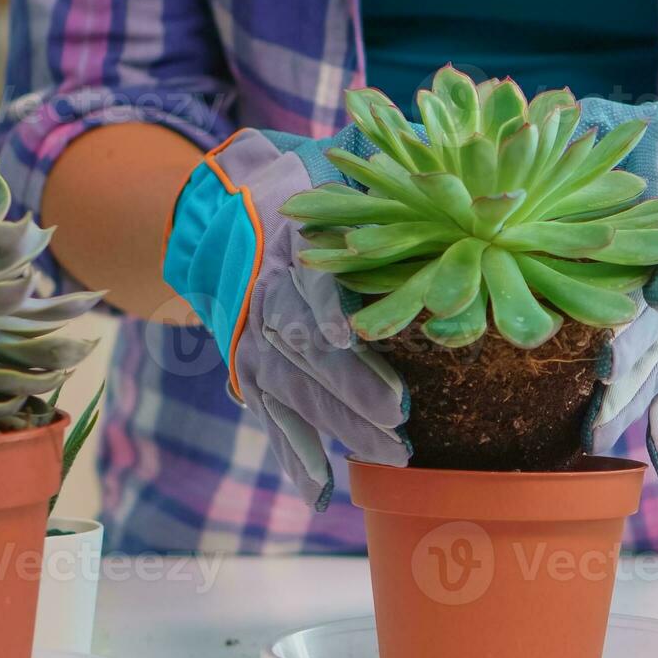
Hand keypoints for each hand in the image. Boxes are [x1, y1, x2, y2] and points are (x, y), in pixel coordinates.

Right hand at [162, 128, 409, 508]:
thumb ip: (380, 164)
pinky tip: (321, 495)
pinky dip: (296, 457)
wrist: (217, 212)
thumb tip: (440, 166)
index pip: (303, 281)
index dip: (321, 307)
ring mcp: (253, 343)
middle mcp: (263, 300)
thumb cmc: (300, 185)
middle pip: (305, 351)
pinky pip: (272, 419)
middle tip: (400, 421)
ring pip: (295, 392)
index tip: (345, 332)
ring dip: (339, 428)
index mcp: (285, 248)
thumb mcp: (332, 162)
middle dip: (351, 388)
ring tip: (393, 456)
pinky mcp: (251, 371)